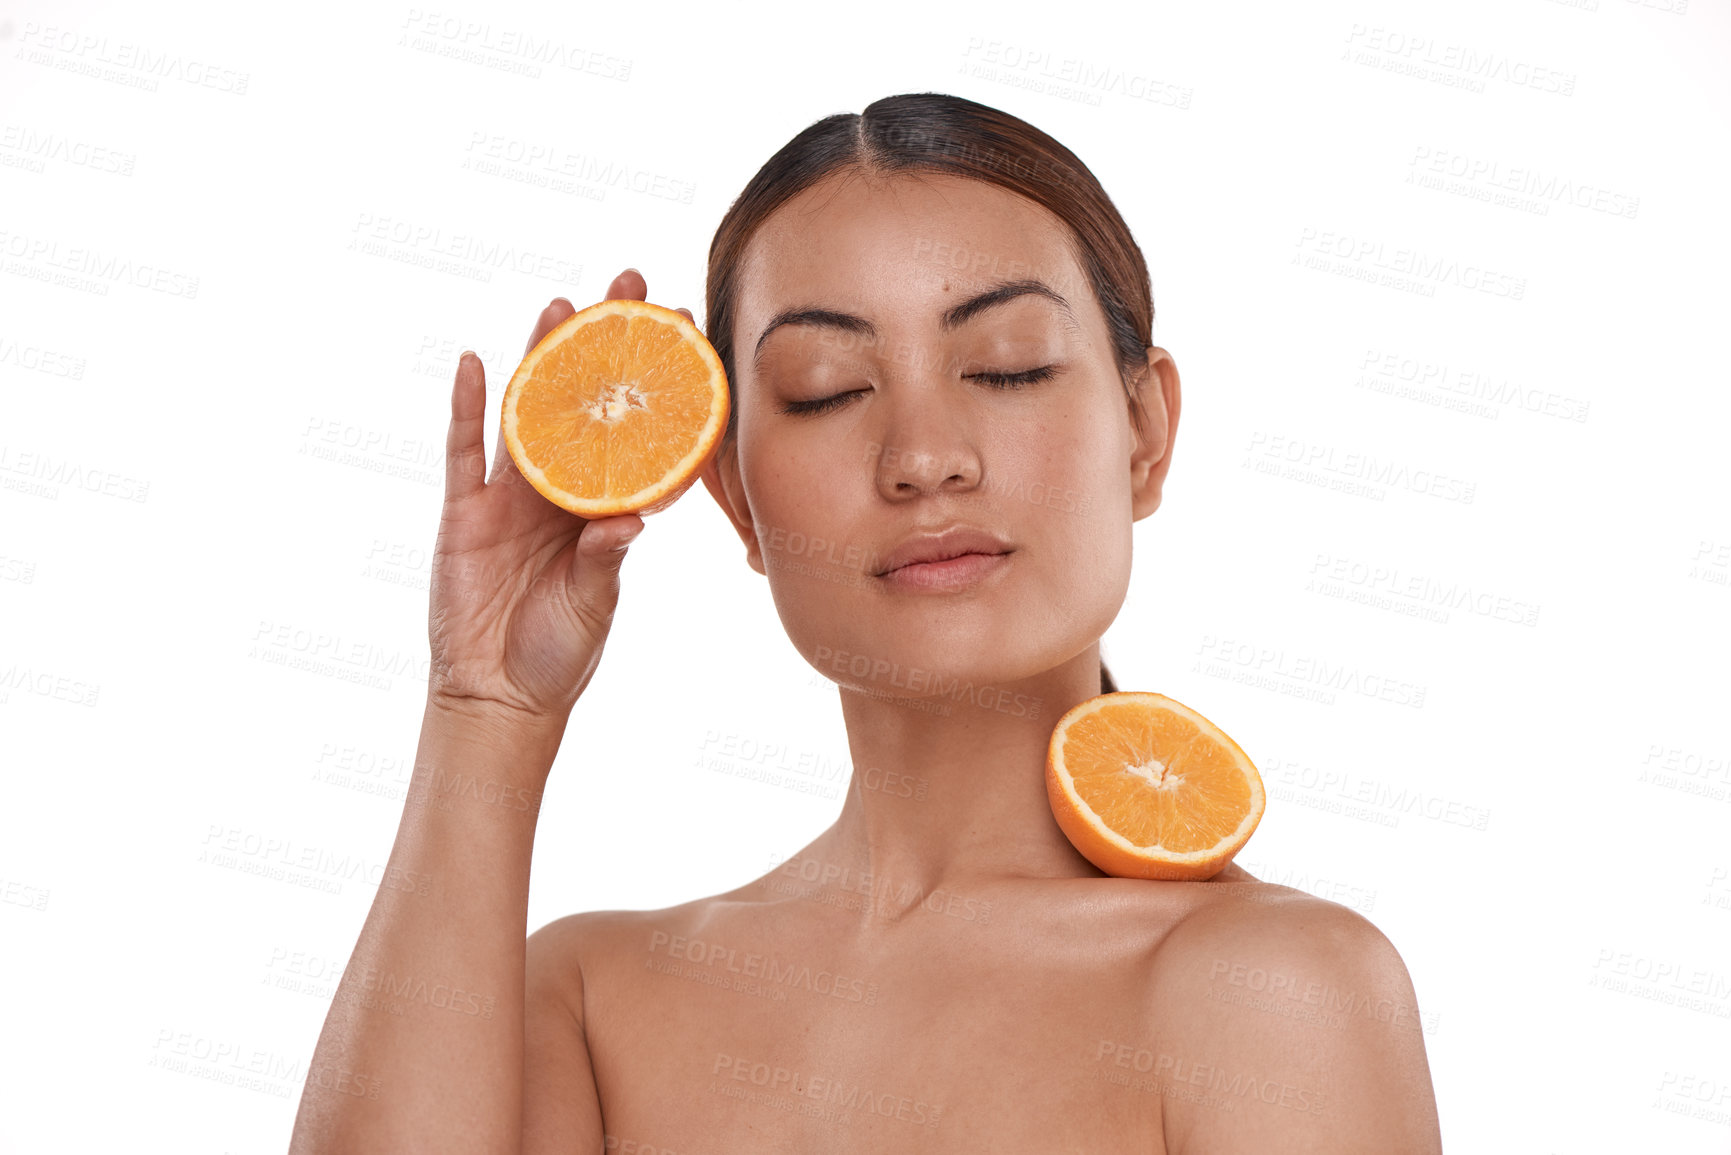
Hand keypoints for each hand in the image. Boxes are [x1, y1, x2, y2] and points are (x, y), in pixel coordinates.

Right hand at [425, 269, 694, 724]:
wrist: (500, 693)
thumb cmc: (560, 650)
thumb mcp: (593, 602)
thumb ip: (606, 560)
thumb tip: (628, 522)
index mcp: (603, 508)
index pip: (635, 434)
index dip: (655, 385)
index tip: (682, 330)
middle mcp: (560, 490)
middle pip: (583, 403)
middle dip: (603, 346)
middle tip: (627, 285)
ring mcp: (509, 496)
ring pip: (528, 412)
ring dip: (542, 358)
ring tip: (562, 306)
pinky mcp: (464, 512)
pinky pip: (462, 451)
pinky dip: (467, 408)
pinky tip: (476, 362)